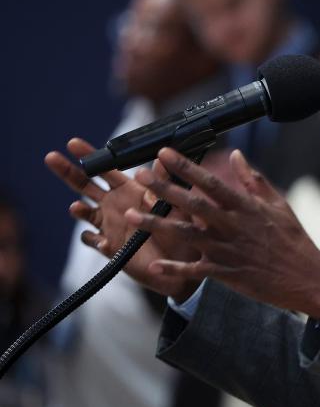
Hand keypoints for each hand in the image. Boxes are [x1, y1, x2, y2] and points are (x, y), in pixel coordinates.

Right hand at [45, 138, 202, 301]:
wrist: (181, 263)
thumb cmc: (180, 230)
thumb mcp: (176, 204)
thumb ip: (165, 184)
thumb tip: (162, 159)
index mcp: (130, 190)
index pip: (106, 169)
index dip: (89, 156)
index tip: (72, 143)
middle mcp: (115, 204)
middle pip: (84, 185)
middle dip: (67, 171)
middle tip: (51, 157)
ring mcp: (109, 224)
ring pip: (83, 211)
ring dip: (78, 209)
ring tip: (78, 208)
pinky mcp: (109, 246)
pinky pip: (92, 240)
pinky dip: (92, 239)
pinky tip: (101, 240)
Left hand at [126, 148, 319, 319]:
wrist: (306, 278)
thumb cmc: (294, 240)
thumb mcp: (279, 205)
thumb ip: (254, 181)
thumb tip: (236, 156)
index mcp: (246, 207)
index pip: (211, 182)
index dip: (186, 166)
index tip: (165, 152)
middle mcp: (233, 226)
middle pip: (192, 204)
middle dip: (163, 189)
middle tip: (140, 176)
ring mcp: (227, 251)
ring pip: (185, 235)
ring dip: (156, 224)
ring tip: (130, 215)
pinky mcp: (226, 274)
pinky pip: (195, 271)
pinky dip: (175, 268)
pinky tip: (154, 264)